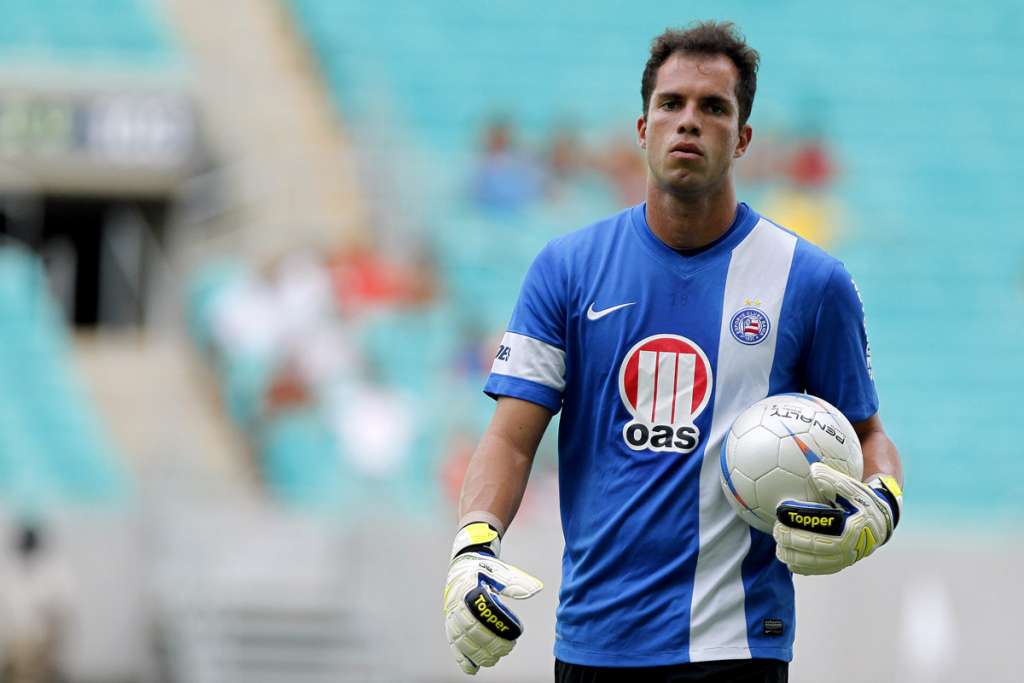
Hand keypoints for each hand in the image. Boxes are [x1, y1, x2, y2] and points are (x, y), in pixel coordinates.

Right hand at [443, 524, 542, 674]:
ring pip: (462, 640)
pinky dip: (462, 658)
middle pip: (472, 629)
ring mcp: (452, 615)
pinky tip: (472, 669)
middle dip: (490, 642)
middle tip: (507, 648)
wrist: (463, 566)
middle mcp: (458, 603)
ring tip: (494, 659)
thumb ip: (517, 582)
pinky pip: (453, 643)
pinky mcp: (450, 623)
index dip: (499, 625)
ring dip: (478, 652)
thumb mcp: (502, 572)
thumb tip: (536, 588)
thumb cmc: (484, 569)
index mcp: (470, 587)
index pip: (484, 611)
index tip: (514, 633)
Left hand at [773, 463, 902, 575]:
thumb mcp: (853, 488)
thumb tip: (814, 470)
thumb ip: (834, 480)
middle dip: (792, 541)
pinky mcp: (841, 565)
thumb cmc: (862, 501)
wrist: (879, 522)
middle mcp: (851, 547)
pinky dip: (803, 567)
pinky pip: (820, 569)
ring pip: (816, 563)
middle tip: (776, 531)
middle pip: (816, 548)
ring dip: (794, 556)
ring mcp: (846, 559)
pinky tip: (788, 560)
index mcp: (853, 528)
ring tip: (778, 547)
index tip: (781, 515)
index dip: (799, 522)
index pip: (822, 527)